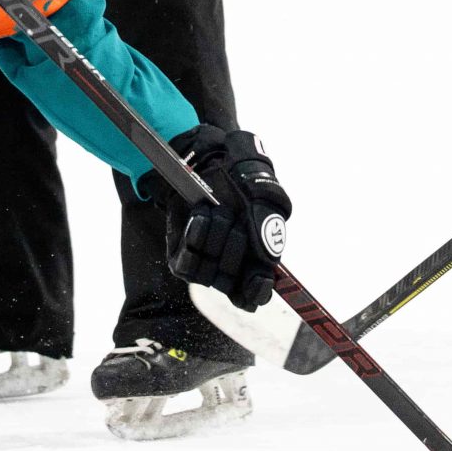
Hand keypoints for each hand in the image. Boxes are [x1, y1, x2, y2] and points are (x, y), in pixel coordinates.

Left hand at [163, 126, 289, 310]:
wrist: (204, 159)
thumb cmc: (240, 173)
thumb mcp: (263, 185)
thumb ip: (270, 218)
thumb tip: (269, 259)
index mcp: (258, 257)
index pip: (258, 291)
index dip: (258, 290)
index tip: (257, 279)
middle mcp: (231, 266)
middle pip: (233, 280)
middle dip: (235, 244)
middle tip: (233, 214)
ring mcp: (206, 263)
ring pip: (209, 273)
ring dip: (214, 236)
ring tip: (216, 209)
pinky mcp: (182, 258)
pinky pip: (186, 265)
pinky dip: (193, 237)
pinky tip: (198, 216)